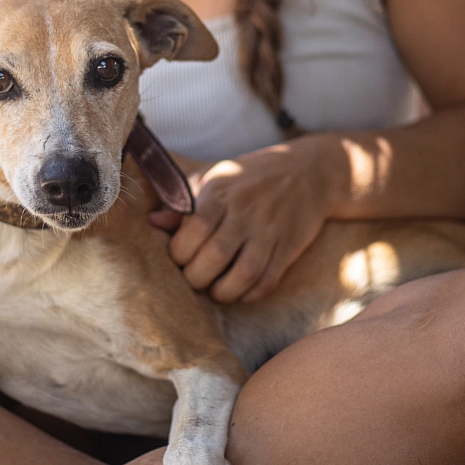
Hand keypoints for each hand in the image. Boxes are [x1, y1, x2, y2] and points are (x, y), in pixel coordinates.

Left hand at [152, 136, 339, 303]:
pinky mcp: (289, 247)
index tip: (180, 258)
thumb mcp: (215, 176)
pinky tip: (240, 291)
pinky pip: (268, 280)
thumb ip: (183, 200)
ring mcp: (270, 231)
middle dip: (197, 277)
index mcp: (221, 193)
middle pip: (215, 256)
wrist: (311, 171)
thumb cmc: (253, 176)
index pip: (194, 229)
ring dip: (223, 291)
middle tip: (195, 278)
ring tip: (215, 290)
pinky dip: (250, 293)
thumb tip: (152, 221)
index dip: (180, 252)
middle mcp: (245, 212)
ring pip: (243, 274)